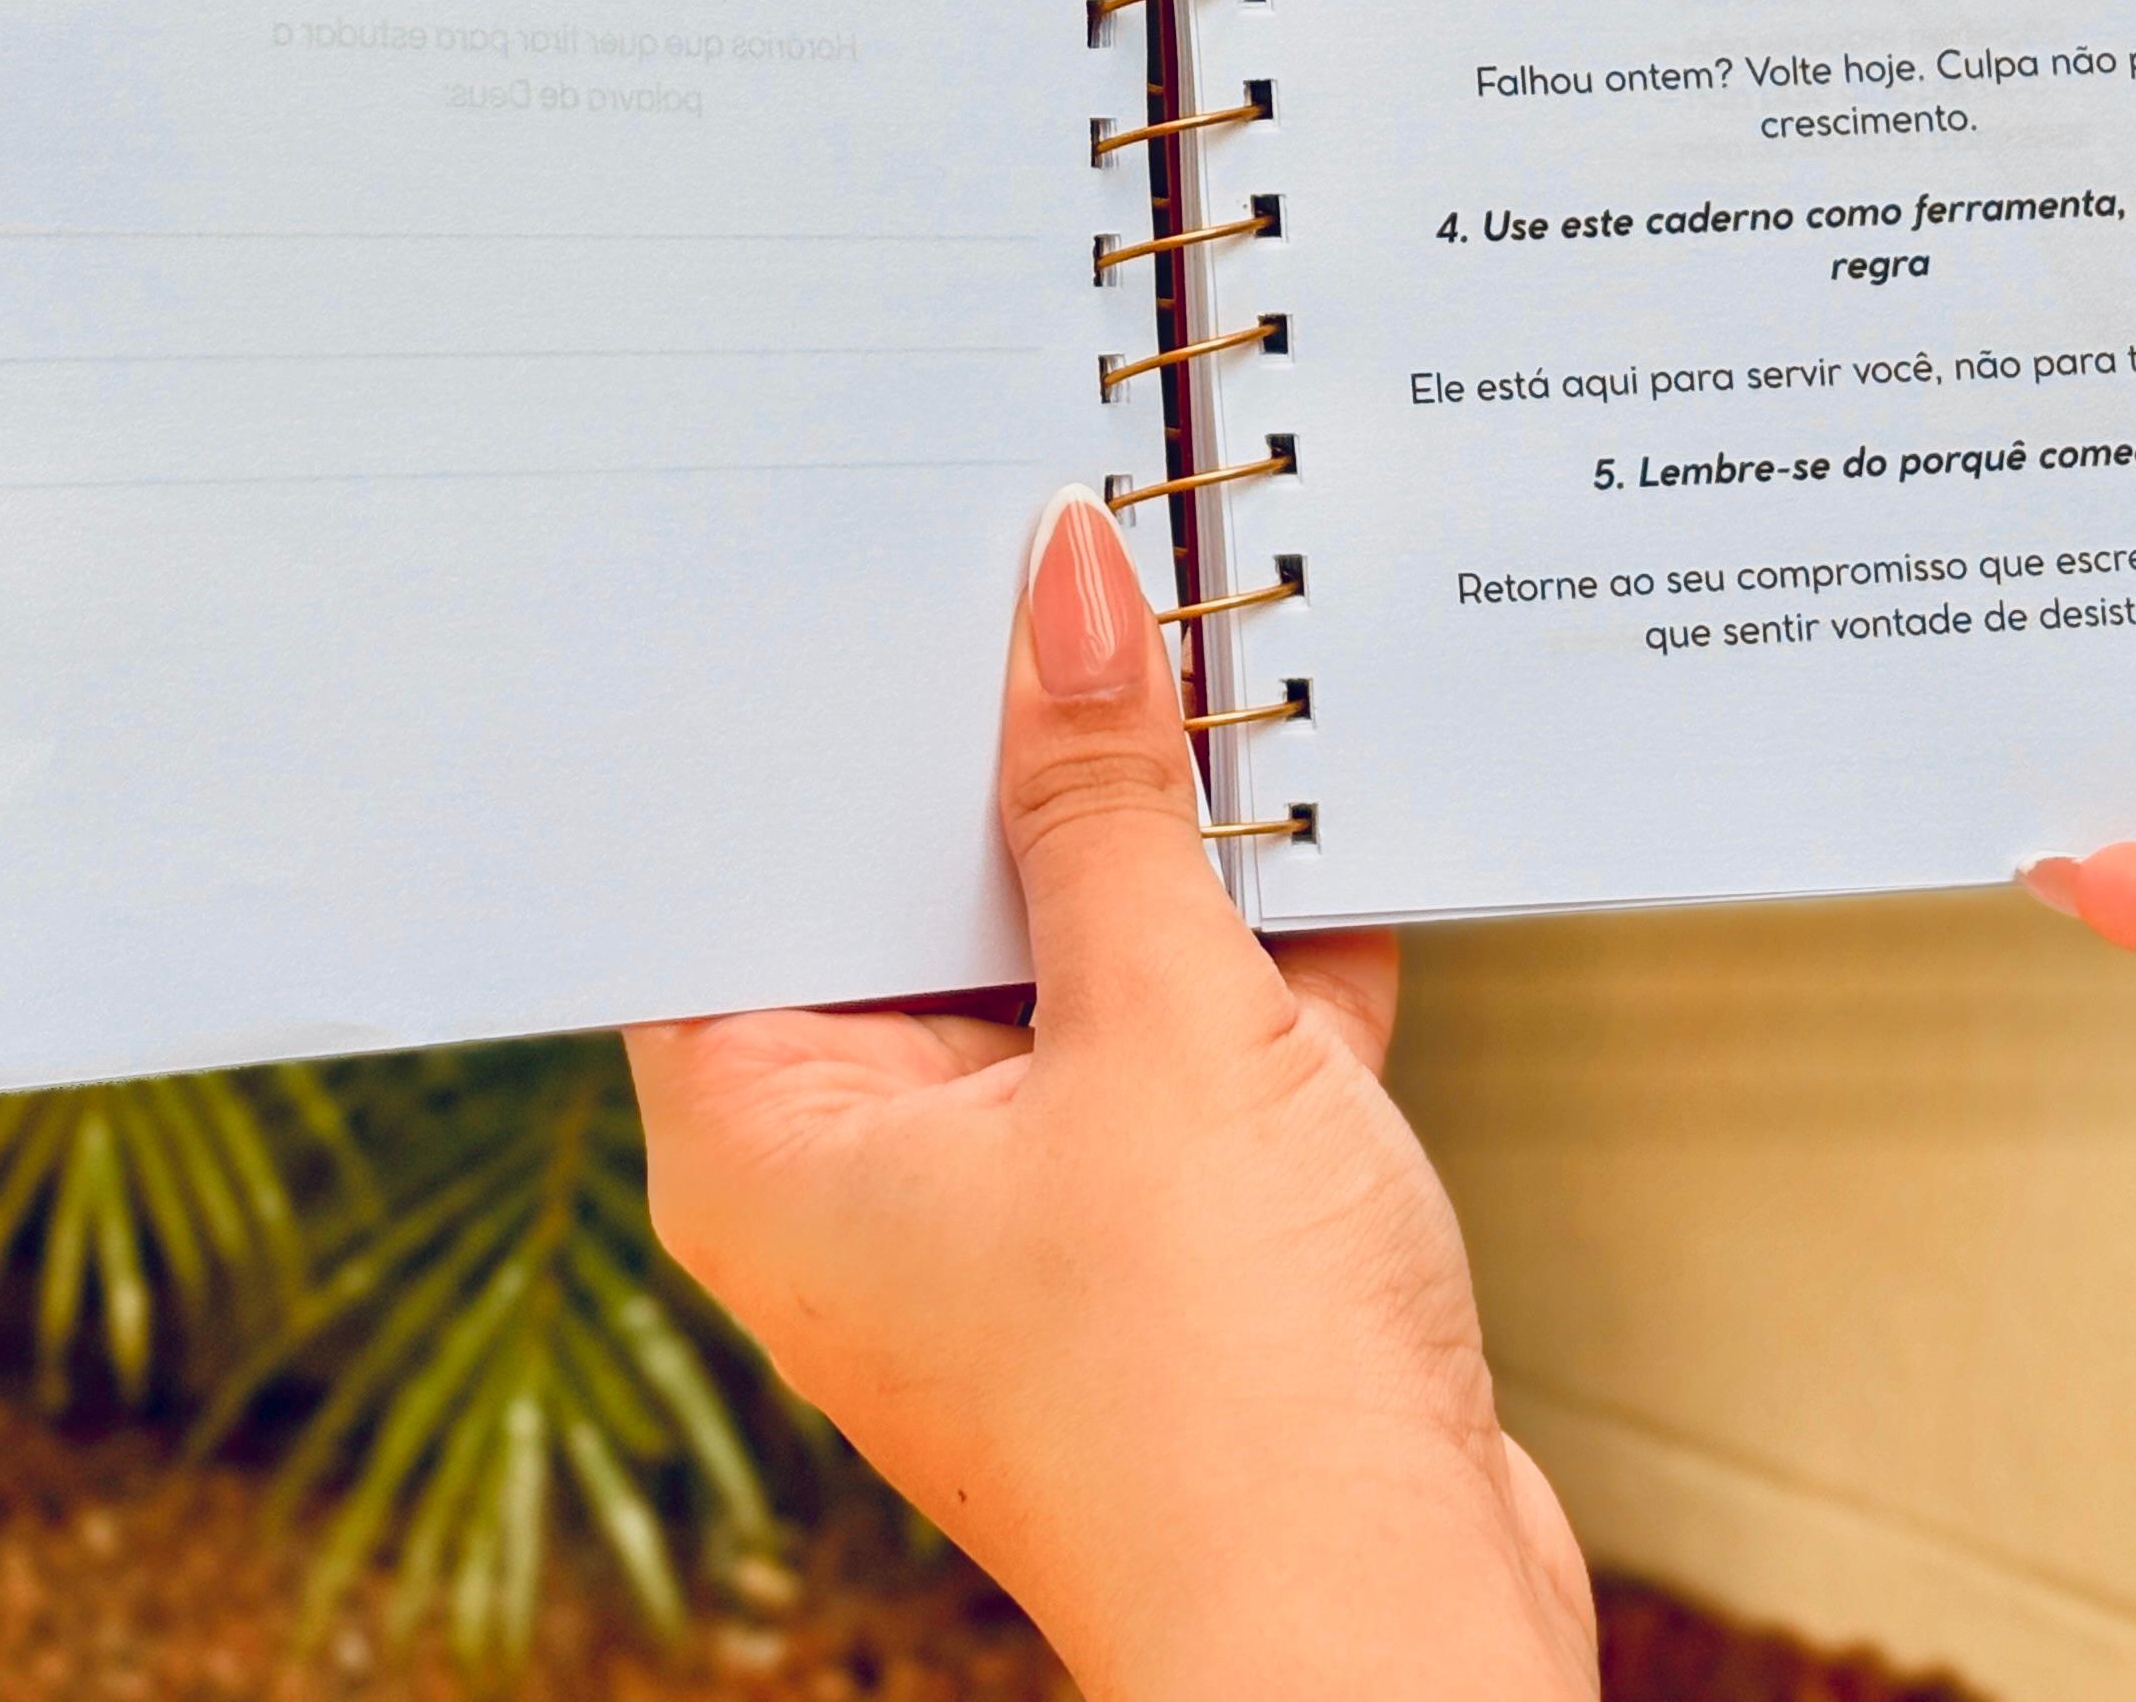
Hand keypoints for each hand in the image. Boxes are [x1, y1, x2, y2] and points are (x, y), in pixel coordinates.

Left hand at [626, 488, 1593, 1701]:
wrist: (1394, 1650)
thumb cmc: (1218, 1404)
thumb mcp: (1163, 1030)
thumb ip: (1110, 800)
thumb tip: (1064, 592)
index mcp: (770, 1132)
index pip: (741, 852)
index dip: (809, 694)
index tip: (876, 545)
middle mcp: (865, 1170)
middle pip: (915, 881)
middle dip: (1016, 738)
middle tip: (1074, 553)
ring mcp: (1017, 1204)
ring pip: (1069, 948)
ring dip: (1161, 832)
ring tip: (1217, 635)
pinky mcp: (1159, 1233)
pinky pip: (1181, 1027)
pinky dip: (1255, 937)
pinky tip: (1326, 796)